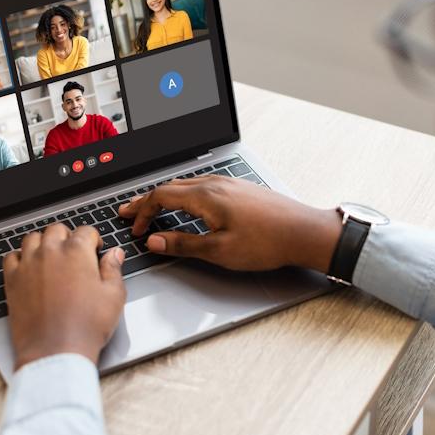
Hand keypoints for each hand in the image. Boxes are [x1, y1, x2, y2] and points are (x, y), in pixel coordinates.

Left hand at [3, 224, 126, 369]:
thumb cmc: (87, 326)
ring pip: (32, 238)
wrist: (56, 351)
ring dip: (44, 242)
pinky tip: (30, 267)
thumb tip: (115, 254)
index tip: (96, 250)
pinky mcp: (12, 281)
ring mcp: (28, 265)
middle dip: (68, 236)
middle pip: (57, 229)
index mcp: (77, 252)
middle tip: (75, 253)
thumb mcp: (114, 296)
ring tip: (52, 256)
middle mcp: (50, 253)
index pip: (85, 230)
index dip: (94, 239)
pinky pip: (11, 257)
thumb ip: (114, 269)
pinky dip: (20, 257)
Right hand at [118, 176, 341, 271]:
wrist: (303, 231)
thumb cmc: (267, 242)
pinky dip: (184, 195)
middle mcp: (216, 183)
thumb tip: (155, 242)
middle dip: (147, 201)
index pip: (161, 196)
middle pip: (171, 186)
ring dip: (166, 197)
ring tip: (153, 208)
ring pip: (187, 185)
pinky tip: (187, 205)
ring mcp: (229, 183)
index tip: (136, 228)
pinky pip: (202, 186)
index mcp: (206, 196)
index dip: (143, 212)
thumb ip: (184, 244)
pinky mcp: (240, 188)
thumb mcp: (219, 251)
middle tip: (130, 212)